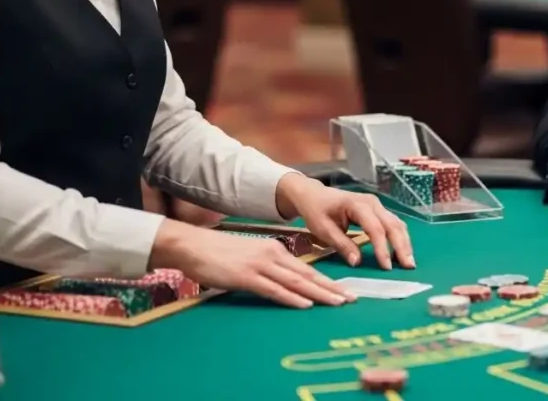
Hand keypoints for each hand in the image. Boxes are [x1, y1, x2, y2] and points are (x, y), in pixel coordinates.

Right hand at [149, 220, 356, 308]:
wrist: (194, 245)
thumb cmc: (221, 253)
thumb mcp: (252, 256)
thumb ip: (270, 267)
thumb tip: (288, 282)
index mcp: (276, 250)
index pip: (308, 269)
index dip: (328, 281)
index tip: (346, 291)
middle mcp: (273, 255)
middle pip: (308, 275)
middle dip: (332, 288)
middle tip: (353, 299)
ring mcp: (260, 265)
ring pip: (296, 282)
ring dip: (319, 294)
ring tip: (338, 302)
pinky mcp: (246, 276)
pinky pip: (273, 289)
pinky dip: (291, 297)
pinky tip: (305, 303)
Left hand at [277, 174, 414, 269]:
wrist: (314, 194)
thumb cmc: (317, 211)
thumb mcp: (323, 229)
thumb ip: (341, 244)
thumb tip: (357, 262)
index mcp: (357, 205)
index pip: (375, 229)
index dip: (382, 248)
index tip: (386, 267)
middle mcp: (372, 203)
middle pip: (392, 225)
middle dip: (402, 246)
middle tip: (409, 267)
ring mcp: (377, 205)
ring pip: (396, 224)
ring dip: (404, 243)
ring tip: (408, 262)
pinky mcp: (378, 210)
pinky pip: (393, 223)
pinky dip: (399, 237)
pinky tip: (401, 251)